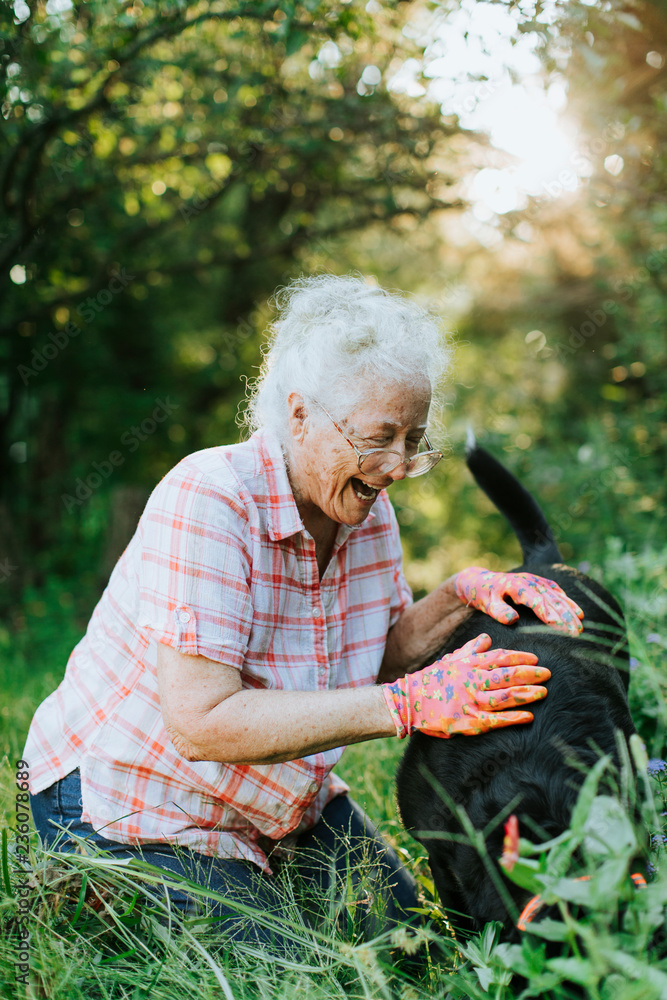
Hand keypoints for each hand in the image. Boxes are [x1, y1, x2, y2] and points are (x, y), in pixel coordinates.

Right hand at [381, 633, 550, 738]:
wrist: (408, 701)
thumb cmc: (430, 680)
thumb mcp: (450, 660)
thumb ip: (470, 650)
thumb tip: (487, 637)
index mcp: (467, 665)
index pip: (498, 658)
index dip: (518, 658)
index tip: (536, 659)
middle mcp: (470, 681)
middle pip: (504, 675)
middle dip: (529, 674)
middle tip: (548, 674)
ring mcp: (468, 702)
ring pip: (502, 696)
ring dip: (525, 694)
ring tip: (543, 692)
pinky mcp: (466, 721)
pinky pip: (493, 720)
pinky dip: (512, 718)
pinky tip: (528, 717)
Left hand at [454, 566, 583, 635]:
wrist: (480, 580)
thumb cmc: (483, 595)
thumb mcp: (486, 604)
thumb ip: (498, 611)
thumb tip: (513, 619)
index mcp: (516, 585)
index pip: (536, 600)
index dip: (548, 613)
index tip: (560, 627)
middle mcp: (528, 581)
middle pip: (550, 598)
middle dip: (565, 615)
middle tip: (577, 632)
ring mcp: (535, 580)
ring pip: (556, 595)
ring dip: (570, 610)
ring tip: (581, 626)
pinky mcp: (539, 582)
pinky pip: (556, 591)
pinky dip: (567, 601)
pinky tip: (578, 612)